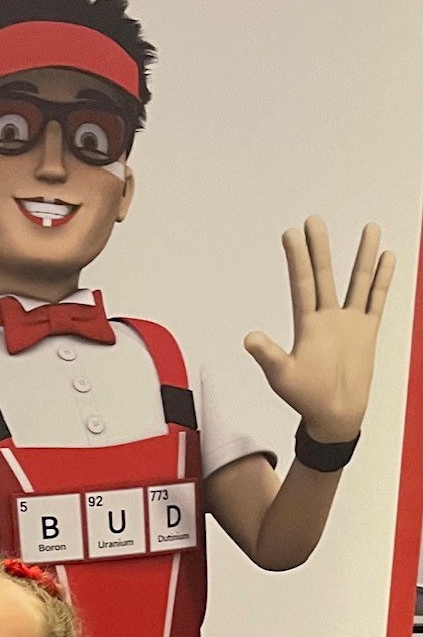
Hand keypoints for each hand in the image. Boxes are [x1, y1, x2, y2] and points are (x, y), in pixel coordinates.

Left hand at [244, 217, 395, 440]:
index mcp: (307, 325)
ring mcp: (349, 323)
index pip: (302, 284)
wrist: (335, 416)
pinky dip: (382, 279)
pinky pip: (377, 300)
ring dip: (362, 256)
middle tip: (314, 220)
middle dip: (320, 248)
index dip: (297, 259)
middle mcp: (327, 318)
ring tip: (369, 227)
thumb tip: (249, 338)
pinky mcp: (367, 331)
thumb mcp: (282, 376)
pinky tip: (386, 257)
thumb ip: (268, 355)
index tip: (291, 233)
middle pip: (324, 275)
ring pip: (357, 282)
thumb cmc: (306, 399)